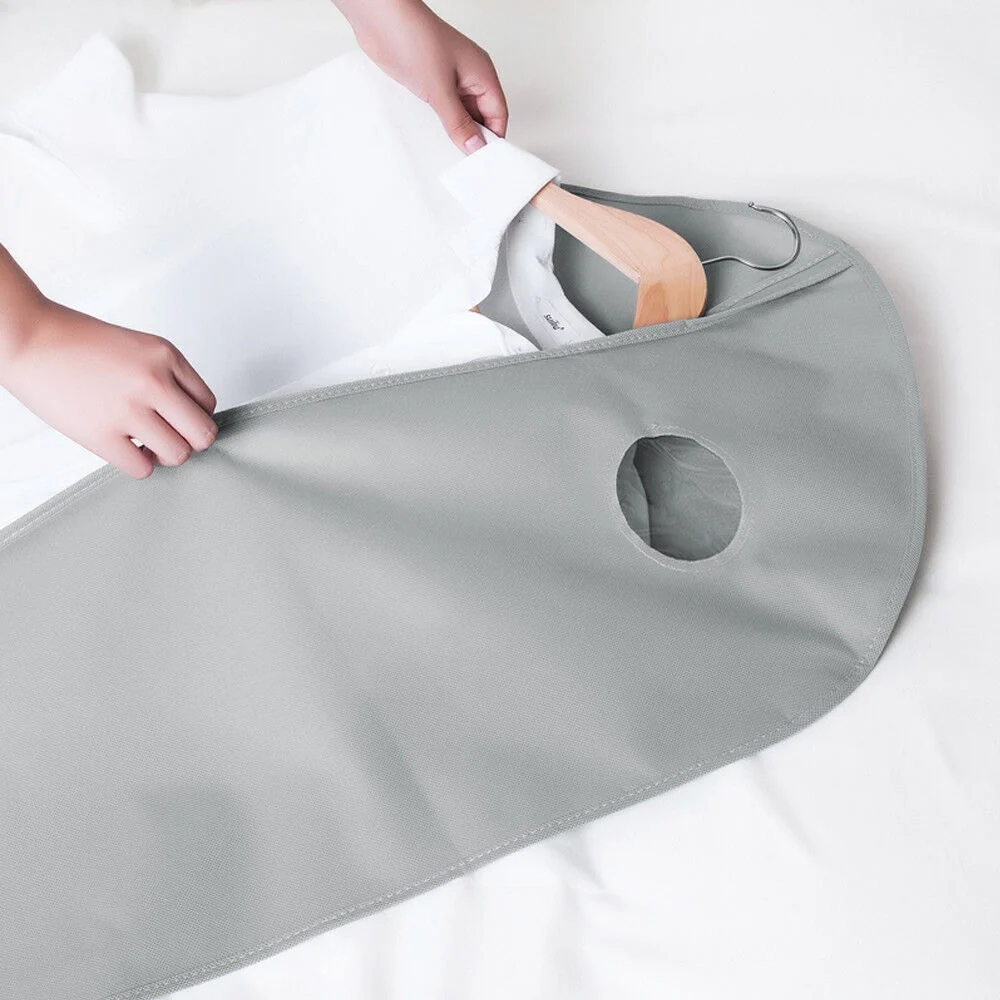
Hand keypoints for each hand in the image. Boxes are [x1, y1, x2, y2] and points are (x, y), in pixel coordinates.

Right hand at [1, 300, 217, 479]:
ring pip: (179, 455)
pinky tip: (125, 448)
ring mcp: (128, 409)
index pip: (208, 404)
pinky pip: (143, 469)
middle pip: (203, 434)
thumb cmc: (79, 344)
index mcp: (166, 356)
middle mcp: (154, 381)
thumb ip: (169, 377)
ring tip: (145, 441)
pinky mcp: (102, 434)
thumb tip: (189, 418)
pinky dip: (139, 464)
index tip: (177, 419)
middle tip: (168, 436)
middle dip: (190, 440)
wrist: (29, 339)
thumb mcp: (140, 347)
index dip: (194, 416)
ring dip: (164, 454)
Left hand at [336, 0, 507, 152]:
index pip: (498, 115)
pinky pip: (440, 111)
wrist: (379, 19)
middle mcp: (469, 78)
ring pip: (459, 116)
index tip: (482, 162)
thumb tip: (475, 147)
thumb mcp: (439, 88)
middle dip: (473, 139)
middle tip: (463, 163)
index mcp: (482, 74)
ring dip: (453, 132)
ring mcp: (449, 81)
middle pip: (481, 118)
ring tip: (447, 152)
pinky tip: (432, 137)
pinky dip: (438, 125)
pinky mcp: (429, 83)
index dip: (493, 139)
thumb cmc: (414, 36)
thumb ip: (458, 122)